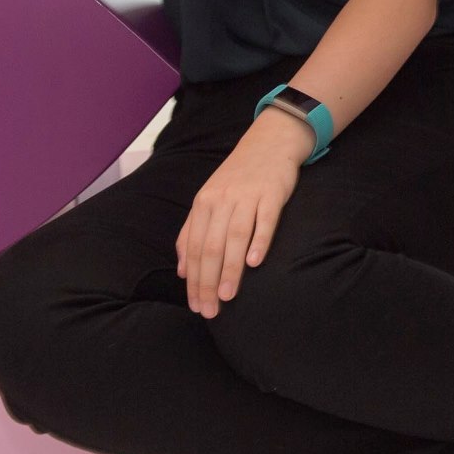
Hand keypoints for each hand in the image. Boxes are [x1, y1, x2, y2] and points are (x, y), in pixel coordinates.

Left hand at [176, 112, 307, 317]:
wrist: (269, 142)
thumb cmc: (238, 177)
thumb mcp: (209, 199)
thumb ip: (192, 232)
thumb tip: (182, 269)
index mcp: (203, 204)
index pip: (194, 249)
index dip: (194, 281)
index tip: (196, 306)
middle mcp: (221, 200)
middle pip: (211, 247)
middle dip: (208, 282)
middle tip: (211, 310)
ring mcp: (247, 196)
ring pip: (234, 237)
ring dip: (230, 269)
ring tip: (229, 296)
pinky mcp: (271, 194)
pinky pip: (264, 220)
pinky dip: (259, 241)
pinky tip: (255, 262)